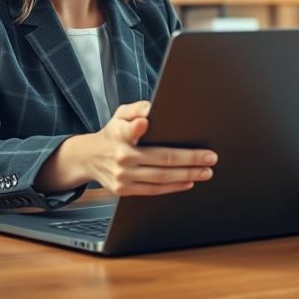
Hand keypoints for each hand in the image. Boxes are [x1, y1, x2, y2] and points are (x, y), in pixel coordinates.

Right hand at [83, 100, 217, 195]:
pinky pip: (153, 190)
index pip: (129, 130)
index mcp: (119, 135)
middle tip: (210, 158)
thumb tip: (150, 110)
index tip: (144, 122)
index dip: (137, 127)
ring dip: (186, 175)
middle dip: (189, 160)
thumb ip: (135, 109)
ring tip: (205, 172)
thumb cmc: (111, 134)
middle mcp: (121, 157)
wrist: (88, 158)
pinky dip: (173, 187)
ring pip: (160, 178)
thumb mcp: (119, 115)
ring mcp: (123, 176)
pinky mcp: (123, 190)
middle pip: (161, 159)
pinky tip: (188, 181)